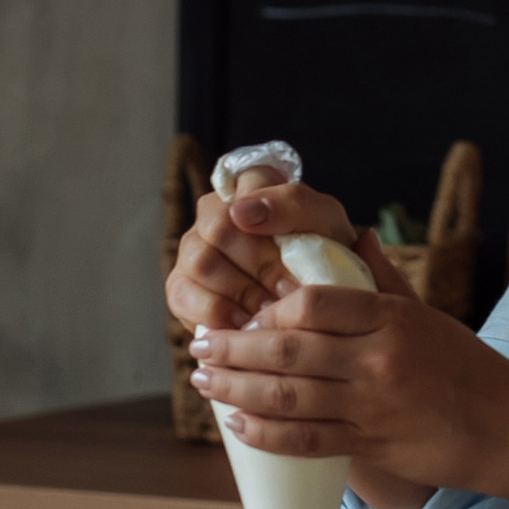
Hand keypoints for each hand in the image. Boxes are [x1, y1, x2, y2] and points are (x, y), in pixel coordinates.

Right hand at [168, 173, 368, 335]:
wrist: (316, 305)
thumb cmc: (324, 257)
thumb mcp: (327, 225)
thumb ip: (295, 205)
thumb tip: (242, 211)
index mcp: (253, 187)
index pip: (249, 183)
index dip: (270, 212)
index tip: (290, 245)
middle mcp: (214, 211)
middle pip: (220, 228)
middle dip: (261, 266)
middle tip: (290, 292)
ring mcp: (193, 249)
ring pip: (201, 262)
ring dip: (241, 292)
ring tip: (271, 312)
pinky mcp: (180, 287)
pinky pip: (184, 296)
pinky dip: (216, 314)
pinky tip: (244, 325)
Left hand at [190, 277, 508, 508]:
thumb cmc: (471, 369)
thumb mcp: (430, 315)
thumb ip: (385, 279)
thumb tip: (357, 234)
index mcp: (391, 319)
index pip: (312, 304)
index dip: (266, 312)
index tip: (242, 317)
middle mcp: (378, 359)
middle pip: (286, 351)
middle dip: (232, 350)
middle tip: (199, 349)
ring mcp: (373, 405)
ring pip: (287, 397)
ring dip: (236, 390)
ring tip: (205, 383)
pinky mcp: (372, 444)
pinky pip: (306, 439)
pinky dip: (265, 433)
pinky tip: (239, 424)